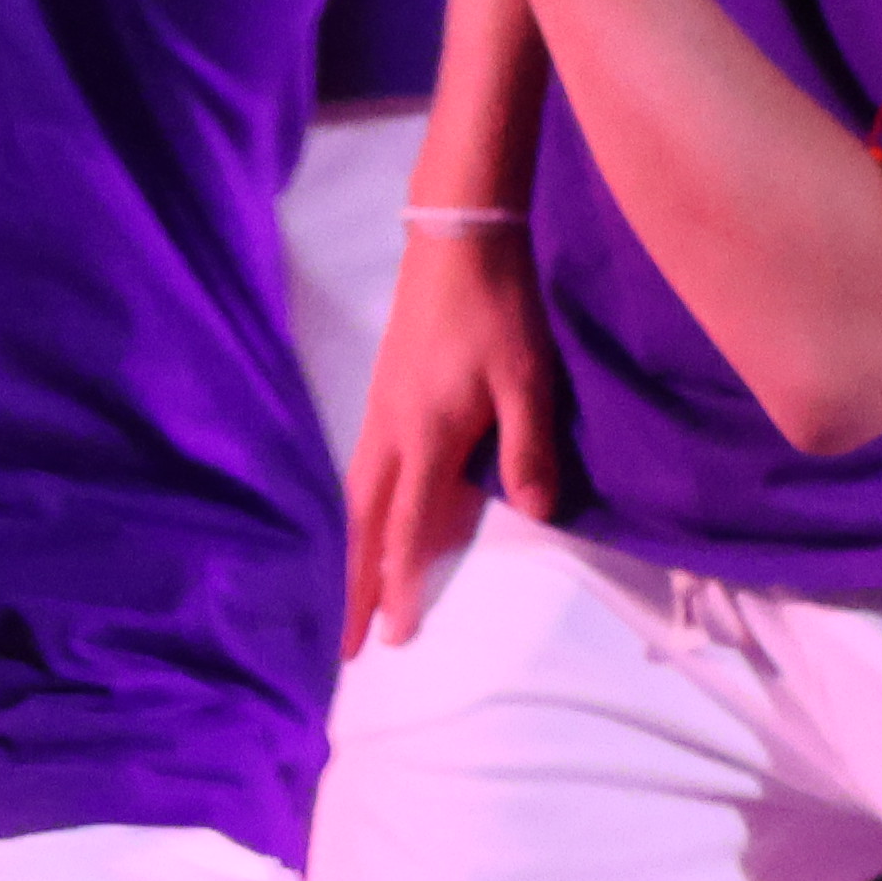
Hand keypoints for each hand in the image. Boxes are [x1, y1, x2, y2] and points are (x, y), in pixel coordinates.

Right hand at [344, 215, 570, 652]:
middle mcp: (390, 430)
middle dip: (356, 586)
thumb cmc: (499, 306)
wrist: (458, 235)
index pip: (406, 526)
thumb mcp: (528, 378)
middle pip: (364, 523)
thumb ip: (530, 448)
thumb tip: (536, 516)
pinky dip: (361, 512)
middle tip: (346, 645)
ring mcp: (380, 410)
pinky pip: (363, 470)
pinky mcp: (383, 392)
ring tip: (351, 596)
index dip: (401, 584)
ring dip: (353, 552)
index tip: (395, 636)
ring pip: (357, 497)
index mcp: (425, 434)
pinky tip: (370, 519)